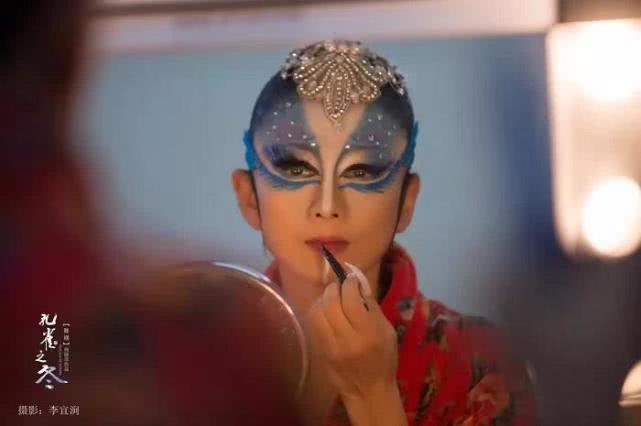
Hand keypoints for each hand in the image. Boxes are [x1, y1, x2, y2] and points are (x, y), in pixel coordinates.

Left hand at [305, 265, 398, 400]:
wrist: (368, 391)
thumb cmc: (384, 359)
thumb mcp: (387, 331)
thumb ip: (372, 307)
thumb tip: (359, 284)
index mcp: (367, 333)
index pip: (351, 299)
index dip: (350, 283)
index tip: (352, 279)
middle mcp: (346, 339)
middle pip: (331, 303)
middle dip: (334, 288)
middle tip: (340, 285)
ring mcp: (330, 346)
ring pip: (317, 312)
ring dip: (323, 298)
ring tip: (331, 296)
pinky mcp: (319, 350)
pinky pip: (313, 323)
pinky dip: (317, 310)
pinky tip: (325, 309)